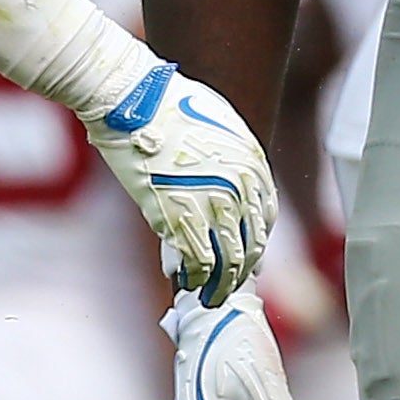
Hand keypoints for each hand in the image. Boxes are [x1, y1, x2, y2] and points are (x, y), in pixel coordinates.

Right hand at [86, 61, 276, 303]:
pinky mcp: (181, 218)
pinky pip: (197, 263)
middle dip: (240, 271)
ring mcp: (213, 205)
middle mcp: (242, 189)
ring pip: (228, 263)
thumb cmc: (167, 104)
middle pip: (251, 246)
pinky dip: (192, 278)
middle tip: (228, 286)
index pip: (264, 218)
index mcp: (254, 165)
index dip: (253, 241)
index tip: (245, 256)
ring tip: (210, 298)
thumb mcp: (218, 125)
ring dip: (220, 287)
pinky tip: (184, 284)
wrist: (135, 101)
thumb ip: (229, 157)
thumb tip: (224, 180)